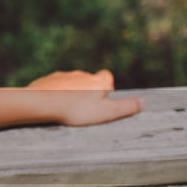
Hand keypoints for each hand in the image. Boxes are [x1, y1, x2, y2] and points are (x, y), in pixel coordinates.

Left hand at [25, 69, 143, 125]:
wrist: (42, 103)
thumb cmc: (76, 109)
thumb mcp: (107, 111)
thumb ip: (126, 107)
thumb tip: (144, 102)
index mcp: (97, 80)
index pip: (106, 77)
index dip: (106, 87)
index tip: (102, 99)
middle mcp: (80, 74)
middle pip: (87, 80)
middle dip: (87, 91)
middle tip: (84, 108)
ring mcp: (62, 76)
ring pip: (69, 83)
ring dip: (69, 92)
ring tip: (67, 108)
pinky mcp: (45, 81)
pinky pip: (52, 86)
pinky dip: (54, 94)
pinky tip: (51, 105)